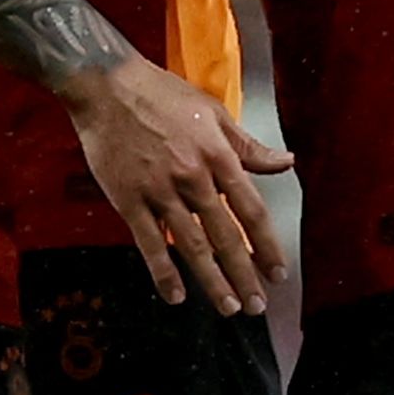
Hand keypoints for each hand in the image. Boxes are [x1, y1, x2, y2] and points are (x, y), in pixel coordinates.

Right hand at [58, 58, 294, 315]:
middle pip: (225, 236)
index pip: (251, 211)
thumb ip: (248, 146)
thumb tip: (287, 162)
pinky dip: (163, 272)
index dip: (267, 245)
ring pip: (192, 245)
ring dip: (212, 280)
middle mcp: (193, 178)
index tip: (278, 273)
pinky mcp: (128, 199)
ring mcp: (159, 191)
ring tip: (228, 308)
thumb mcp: (213, 113)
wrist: (106, 86)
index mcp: (218, 156)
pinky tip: (176, 296)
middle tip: (256, 306)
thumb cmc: (161, 95)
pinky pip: (149, 242)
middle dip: (244, 274)